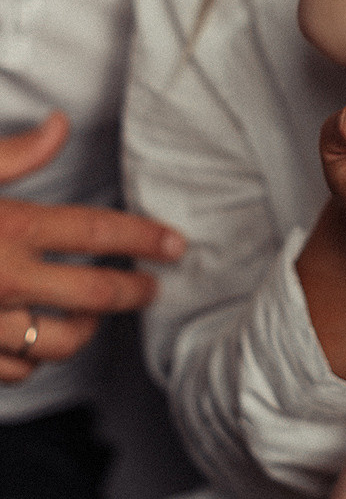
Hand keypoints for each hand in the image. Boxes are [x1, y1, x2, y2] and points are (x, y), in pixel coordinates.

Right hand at [0, 113, 185, 382]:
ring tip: (93, 315)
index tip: (176, 244)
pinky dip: (32, 359)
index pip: (96, 233)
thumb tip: (61, 127)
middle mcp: (1, 283)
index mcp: (6, 229)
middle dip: (133, 292)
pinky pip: (14, 372)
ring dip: (85, 330)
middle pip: (95, 297)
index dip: (144, 238)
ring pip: (60, 344)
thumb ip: (12, 156)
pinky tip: (32, 340)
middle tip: (151, 287)